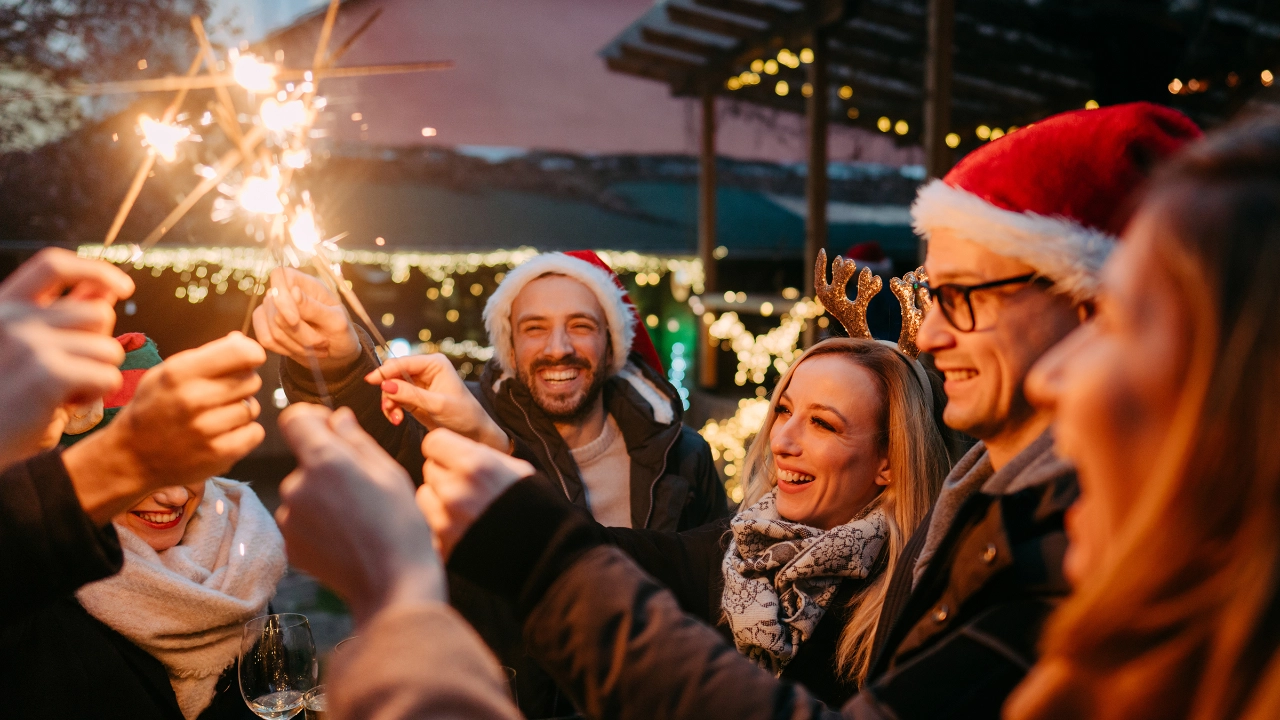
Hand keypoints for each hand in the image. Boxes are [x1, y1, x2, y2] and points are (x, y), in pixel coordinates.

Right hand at [0, 249, 134, 467]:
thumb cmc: (5, 398)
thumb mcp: (27, 349)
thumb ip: (62, 318)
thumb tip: (106, 288)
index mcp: (2, 306)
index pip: (52, 264)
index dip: (94, 270)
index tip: (123, 287)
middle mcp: (11, 318)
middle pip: (98, 312)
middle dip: (99, 343)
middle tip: (72, 372)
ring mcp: (28, 343)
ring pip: (109, 348)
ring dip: (98, 373)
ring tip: (62, 392)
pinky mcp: (48, 373)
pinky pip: (107, 376)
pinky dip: (96, 396)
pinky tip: (63, 407)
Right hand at [63, 332, 265, 523]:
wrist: (130, 458)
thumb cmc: (151, 409)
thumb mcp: (164, 373)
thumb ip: (205, 356)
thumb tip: (242, 340)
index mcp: (179, 373)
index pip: (242, 353)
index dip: (252, 354)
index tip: (247, 361)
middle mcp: (194, 399)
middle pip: (252, 381)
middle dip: (242, 384)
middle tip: (222, 393)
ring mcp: (207, 429)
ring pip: (252, 408)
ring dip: (241, 410)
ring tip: (217, 415)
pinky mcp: (218, 454)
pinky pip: (255, 433)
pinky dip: (244, 433)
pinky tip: (223, 433)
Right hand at [252, 267, 359, 371]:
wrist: (337, 351)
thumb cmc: (340, 331)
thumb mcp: (336, 321)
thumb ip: (314, 308)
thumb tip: (293, 292)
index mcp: (306, 284)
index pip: (279, 276)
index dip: (282, 297)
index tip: (294, 320)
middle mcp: (285, 293)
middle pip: (277, 312)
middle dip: (300, 334)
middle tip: (323, 342)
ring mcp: (273, 310)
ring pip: (273, 330)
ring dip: (297, 346)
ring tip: (317, 348)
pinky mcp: (266, 327)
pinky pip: (266, 340)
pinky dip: (286, 351)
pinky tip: (302, 352)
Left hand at [276, 404, 445, 624]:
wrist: (392, 585)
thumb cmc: (401, 525)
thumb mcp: (389, 473)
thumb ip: (356, 440)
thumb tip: (337, 418)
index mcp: (325, 461)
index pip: (294, 419)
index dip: (312, 418)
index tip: (331, 429)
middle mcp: (297, 485)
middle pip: (304, 459)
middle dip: (327, 465)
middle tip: (362, 488)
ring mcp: (289, 517)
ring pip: (303, 490)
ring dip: (323, 495)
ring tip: (356, 517)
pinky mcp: (288, 542)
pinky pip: (300, 517)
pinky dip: (317, 521)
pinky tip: (345, 536)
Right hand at [367, 354, 509, 451]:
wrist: (473, 433)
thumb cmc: (463, 415)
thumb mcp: (436, 405)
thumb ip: (411, 395)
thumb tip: (385, 385)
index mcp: (434, 363)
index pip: (403, 362)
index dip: (386, 370)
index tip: (370, 380)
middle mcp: (425, 370)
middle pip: (394, 373)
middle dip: (388, 391)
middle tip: (388, 408)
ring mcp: (419, 383)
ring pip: (392, 387)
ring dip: (389, 402)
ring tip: (396, 418)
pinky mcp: (415, 396)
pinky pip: (395, 398)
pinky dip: (393, 408)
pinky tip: (397, 419)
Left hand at [416, 428, 533, 557]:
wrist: (546, 553)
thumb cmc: (536, 506)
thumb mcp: (517, 468)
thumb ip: (483, 456)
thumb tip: (459, 449)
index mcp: (474, 465)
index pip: (433, 443)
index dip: (443, 448)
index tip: (451, 455)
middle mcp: (454, 490)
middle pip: (429, 469)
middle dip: (445, 473)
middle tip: (467, 485)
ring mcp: (445, 521)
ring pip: (424, 496)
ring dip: (438, 498)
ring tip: (463, 506)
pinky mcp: (442, 545)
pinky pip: (430, 524)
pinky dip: (442, 524)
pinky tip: (465, 527)